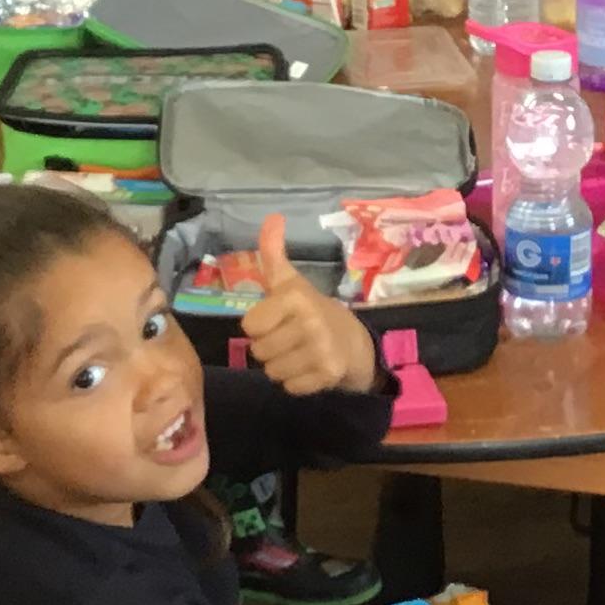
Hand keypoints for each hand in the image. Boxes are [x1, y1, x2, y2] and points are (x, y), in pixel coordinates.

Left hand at [242, 215, 377, 395]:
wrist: (356, 343)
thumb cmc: (313, 310)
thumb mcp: (291, 281)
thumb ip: (273, 253)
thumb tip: (272, 216)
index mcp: (295, 297)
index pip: (249, 325)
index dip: (260, 325)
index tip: (279, 319)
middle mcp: (309, 322)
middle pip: (258, 351)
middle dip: (270, 347)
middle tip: (291, 338)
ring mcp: (320, 350)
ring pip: (271, 371)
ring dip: (281, 366)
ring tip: (300, 353)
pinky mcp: (328, 374)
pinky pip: (289, 387)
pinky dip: (297, 382)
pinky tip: (310, 368)